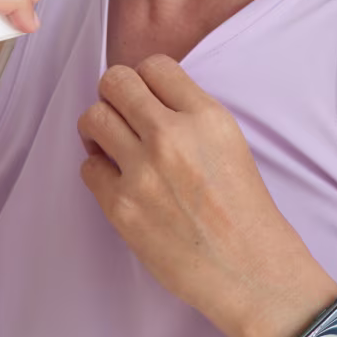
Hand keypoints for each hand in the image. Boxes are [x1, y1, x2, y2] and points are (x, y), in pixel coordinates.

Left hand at [76, 54, 336, 336]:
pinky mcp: (122, 207)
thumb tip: (147, 100)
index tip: (146, 98)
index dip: (146, 80)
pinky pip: (88, 167)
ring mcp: (143, 171)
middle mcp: (172, 136)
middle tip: (120, 115)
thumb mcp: (231, 144)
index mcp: (206, 117)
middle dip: (114, 94)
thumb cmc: (245, 211)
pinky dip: (98, 170)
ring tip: (111, 146)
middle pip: (116, 82)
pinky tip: (117, 182)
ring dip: (98, 128)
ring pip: (93, 118)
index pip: (155, 66)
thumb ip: (191, 117)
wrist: (249, 270)